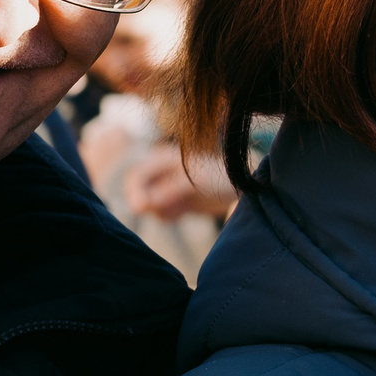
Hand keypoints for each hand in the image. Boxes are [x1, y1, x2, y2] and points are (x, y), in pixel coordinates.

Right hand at [123, 142, 239, 221]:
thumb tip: (151, 201)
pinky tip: (184, 211)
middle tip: (167, 211)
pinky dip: (168, 216)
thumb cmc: (220, 176)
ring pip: (148, 206)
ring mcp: (165, 187)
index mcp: (163, 159)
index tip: (143, 207)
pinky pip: (160, 214)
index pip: (137, 176)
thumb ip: (172, 189)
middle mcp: (160, 172)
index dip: (135, 192)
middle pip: (137, 192)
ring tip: (182, 207)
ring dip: (161, 211)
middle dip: (148, 204)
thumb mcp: (196, 180)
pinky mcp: (173, 201)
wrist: (240, 188)